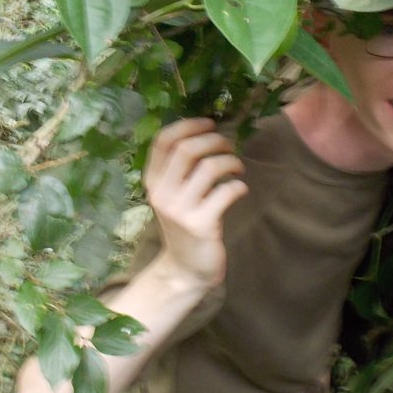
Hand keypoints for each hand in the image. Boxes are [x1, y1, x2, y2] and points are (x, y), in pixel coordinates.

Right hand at [144, 118, 247, 288]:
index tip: (210, 123)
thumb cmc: (184, 226)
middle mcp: (162, 193)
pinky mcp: (201, 224)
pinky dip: (238, 186)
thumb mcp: (172, 196)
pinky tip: (240, 189)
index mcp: (152, 182)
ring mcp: (180, 210)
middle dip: (215, 140)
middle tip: (229, 146)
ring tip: (237, 168)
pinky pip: (225, 192)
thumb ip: (179, 170)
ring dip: (230, 161)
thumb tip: (208, 132)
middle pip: (187, 149)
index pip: (163, 141)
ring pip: (209, 167)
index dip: (189, 125)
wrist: (184, 269)